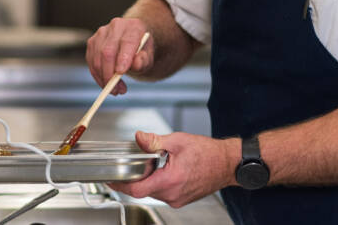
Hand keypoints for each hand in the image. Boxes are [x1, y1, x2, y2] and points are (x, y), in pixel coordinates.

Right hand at [86, 18, 153, 94]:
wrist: (133, 42)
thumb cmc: (141, 51)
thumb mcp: (148, 57)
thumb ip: (144, 60)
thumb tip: (136, 64)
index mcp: (134, 27)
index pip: (127, 42)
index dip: (123, 57)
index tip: (121, 73)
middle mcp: (116, 26)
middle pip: (108, 51)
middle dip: (110, 74)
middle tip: (117, 91)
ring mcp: (102, 33)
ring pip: (97, 58)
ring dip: (104, 78)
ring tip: (116, 90)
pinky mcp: (92, 41)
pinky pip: (91, 62)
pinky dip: (97, 76)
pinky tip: (106, 83)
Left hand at [109, 131, 239, 207]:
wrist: (227, 163)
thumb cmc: (208, 153)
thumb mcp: (178, 141)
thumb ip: (154, 141)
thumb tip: (138, 137)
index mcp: (170, 181)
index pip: (137, 189)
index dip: (121, 184)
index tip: (111, 179)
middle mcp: (173, 195)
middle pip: (144, 190)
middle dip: (136, 177)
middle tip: (134, 162)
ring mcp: (178, 199)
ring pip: (153, 192)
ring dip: (149, 178)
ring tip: (154, 162)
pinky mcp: (181, 199)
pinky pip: (163, 192)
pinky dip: (159, 181)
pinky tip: (165, 168)